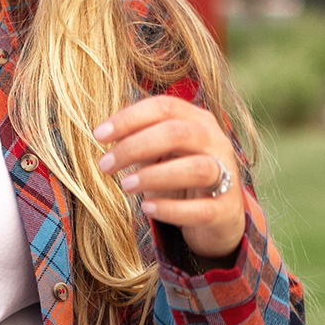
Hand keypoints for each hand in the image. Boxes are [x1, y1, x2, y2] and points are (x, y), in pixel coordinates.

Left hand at [94, 96, 245, 263]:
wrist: (215, 217)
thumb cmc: (180, 178)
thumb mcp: (159, 154)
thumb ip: (138, 140)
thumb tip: (104, 133)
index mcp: (198, 121)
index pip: (164, 107)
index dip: (129, 118)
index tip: (98, 135)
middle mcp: (216, 142)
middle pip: (177, 133)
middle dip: (135, 147)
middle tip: (105, 165)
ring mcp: (227, 175)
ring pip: (195, 168)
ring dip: (154, 176)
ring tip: (124, 185)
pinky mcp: (226, 209)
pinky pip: (201, 209)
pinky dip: (171, 209)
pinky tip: (147, 209)